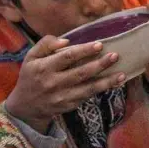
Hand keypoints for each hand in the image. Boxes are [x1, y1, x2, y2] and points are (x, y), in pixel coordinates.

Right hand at [5, 36, 124, 133]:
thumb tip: (66, 41)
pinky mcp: (69, 105)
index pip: (67, 57)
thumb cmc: (32, 75)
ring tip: (122, 74)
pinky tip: (115, 83)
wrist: (25, 106)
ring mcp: (62, 96)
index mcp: (43, 68)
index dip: (84, 51)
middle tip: (115, 56)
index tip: (99, 44)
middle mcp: (53, 83)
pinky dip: (102, 89)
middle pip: (81, 73)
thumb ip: (46, 44)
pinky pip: (88, 96)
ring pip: (88, 88)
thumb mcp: (31, 57)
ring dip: (107, 81)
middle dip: (100, 64)